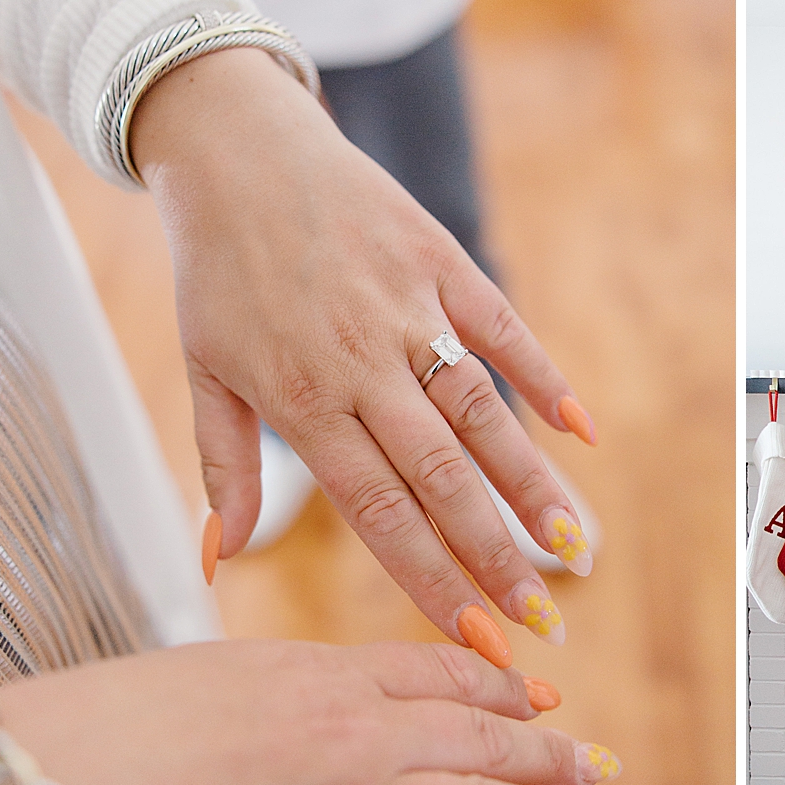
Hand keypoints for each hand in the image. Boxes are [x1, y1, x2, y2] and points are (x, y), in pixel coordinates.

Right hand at [0, 641, 629, 784]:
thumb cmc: (84, 745)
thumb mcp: (194, 681)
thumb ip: (267, 697)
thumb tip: (293, 715)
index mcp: (311, 675)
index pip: (436, 677)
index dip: (499, 693)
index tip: (537, 701)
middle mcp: (352, 740)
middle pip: (481, 742)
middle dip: (547, 755)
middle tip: (592, 761)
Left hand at [129, 49, 595, 663]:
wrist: (236, 147)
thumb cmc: (217, 270)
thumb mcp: (202, 370)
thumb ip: (224, 467)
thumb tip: (219, 560)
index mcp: (302, 399)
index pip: (378, 511)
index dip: (431, 579)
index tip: (476, 637)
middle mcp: (360, 361)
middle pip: (442, 475)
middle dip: (496, 554)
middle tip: (543, 618)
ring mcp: (407, 309)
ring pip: (482, 412)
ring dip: (533, 483)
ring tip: (578, 546)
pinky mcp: (438, 261)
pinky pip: (501, 327)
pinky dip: (544, 376)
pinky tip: (583, 431)